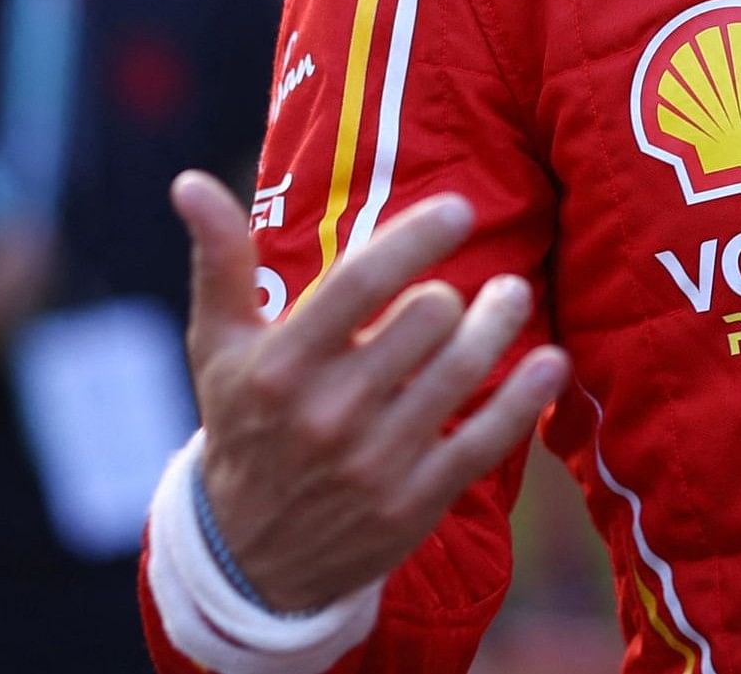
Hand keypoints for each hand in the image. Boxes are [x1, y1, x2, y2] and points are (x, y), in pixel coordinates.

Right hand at [174, 171, 566, 613]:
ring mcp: (374, 462)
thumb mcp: (218, 349)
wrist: (248, 558)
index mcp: (279, 367)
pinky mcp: (414, 502)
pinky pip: (485, 439)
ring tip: (513, 295)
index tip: (458, 209)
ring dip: (500, 323)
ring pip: (462, 370)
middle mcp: (327, 414)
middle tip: (471, 281)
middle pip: (426, 319)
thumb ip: (219, 263)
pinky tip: (551, 361)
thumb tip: (189, 183)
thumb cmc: (243, 426)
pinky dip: (525, 397)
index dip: (416, 238)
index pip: (359, 282)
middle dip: (455, 291)